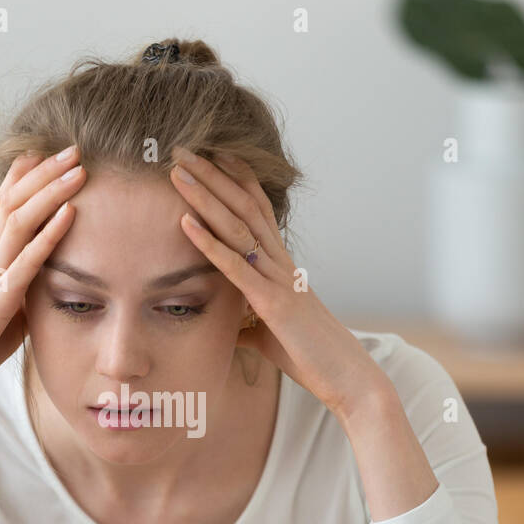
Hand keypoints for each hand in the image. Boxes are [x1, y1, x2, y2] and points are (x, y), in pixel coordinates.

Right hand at [0, 146, 86, 413]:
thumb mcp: (3, 318)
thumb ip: (22, 296)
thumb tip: (44, 288)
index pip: (3, 207)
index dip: (25, 178)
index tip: (49, 154)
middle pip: (14, 201)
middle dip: (44, 172)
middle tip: (75, 147)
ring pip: (20, 219)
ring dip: (51, 190)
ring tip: (79, 167)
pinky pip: (27, 259)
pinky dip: (51, 233)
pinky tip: (72, 212)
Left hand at [169, 147, 379, 421]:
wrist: (347, 377)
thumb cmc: (310, 355)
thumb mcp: (270, 334)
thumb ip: (249, 323)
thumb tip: (231, 327)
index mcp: (280, 264)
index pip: (256, 209)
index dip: (234, 178)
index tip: (209, 152)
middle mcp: (280, 262)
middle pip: (243, 205)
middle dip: (211, 174)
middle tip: (181, 146)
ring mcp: (277, 279)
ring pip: (237, 227)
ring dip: (205, 196)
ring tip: (177, 170)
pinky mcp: (273, 303)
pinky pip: (235, 267)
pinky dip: (208, 243)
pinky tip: (185, 223)